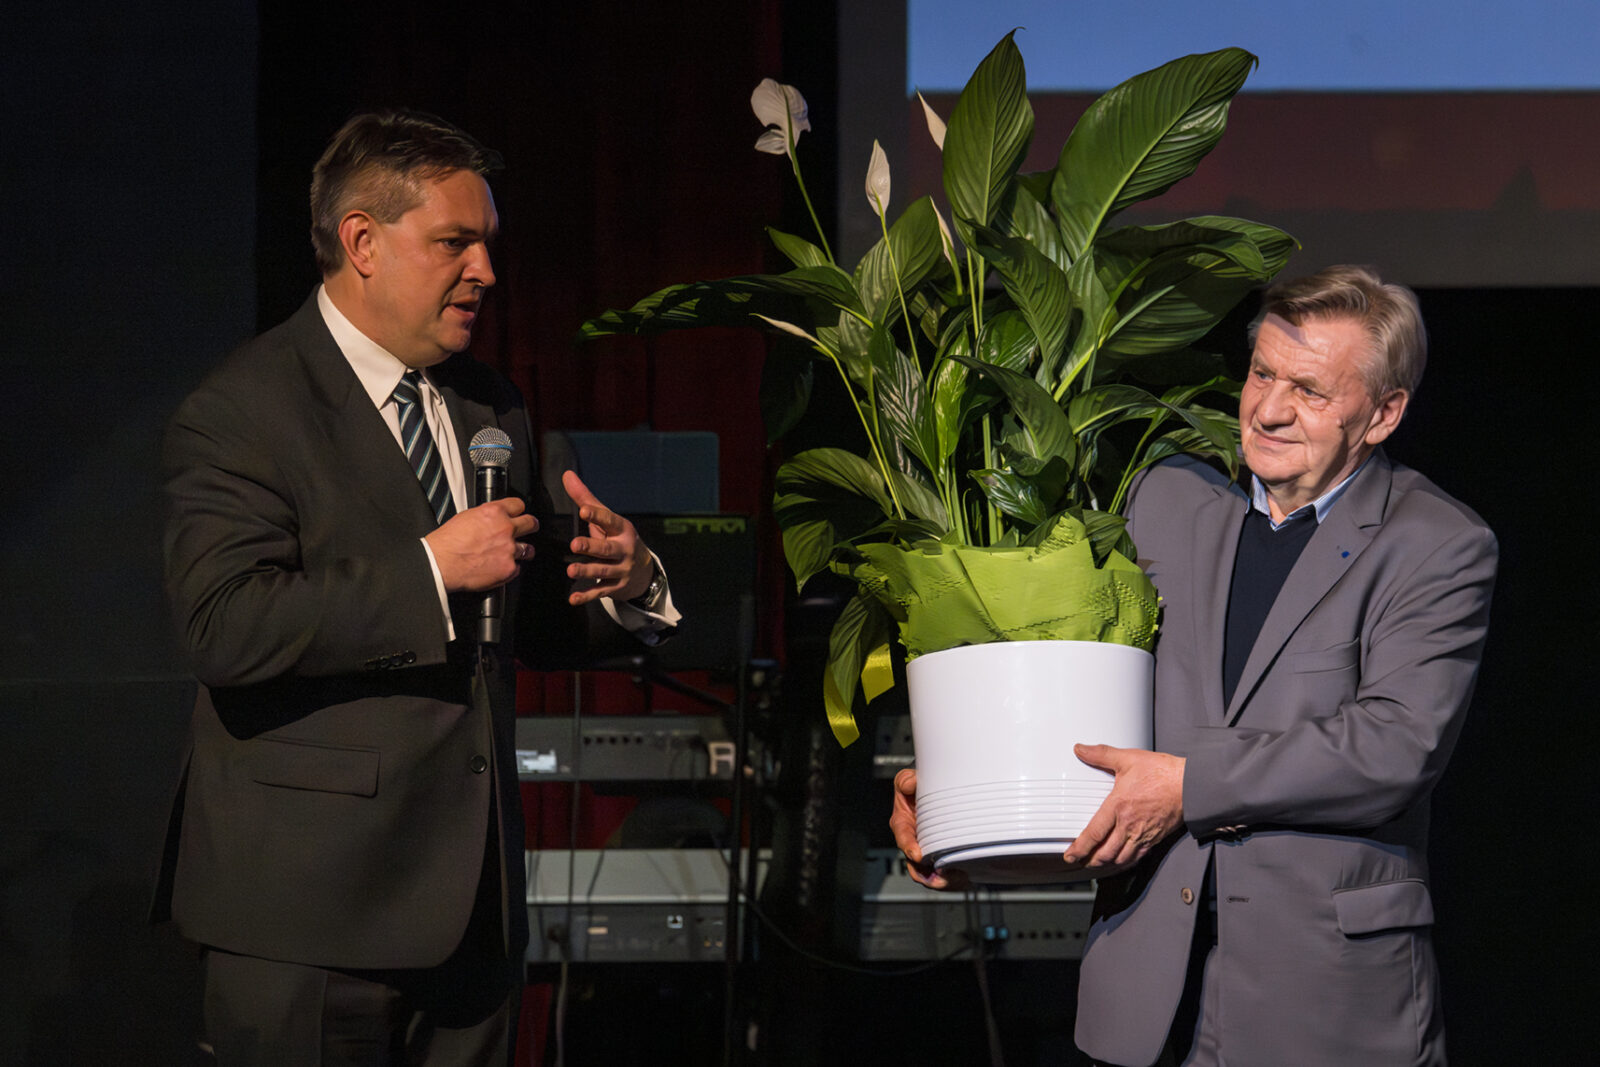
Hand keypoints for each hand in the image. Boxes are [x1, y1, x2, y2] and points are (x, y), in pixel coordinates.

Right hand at [424, 497, 537, 592]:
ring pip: (528, 549)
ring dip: (524, 550)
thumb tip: (492, 519)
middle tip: (530, 529)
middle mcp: (505, 529)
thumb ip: (486, 516)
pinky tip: (500, 568)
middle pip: (531, 523)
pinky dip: (510, 569)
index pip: (518, 504)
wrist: (441, 563)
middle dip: (531, 526)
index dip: (518, 510)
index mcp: (494, 513)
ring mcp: (509, 549)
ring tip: (518, 553)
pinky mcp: (509, 568)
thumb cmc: (447, 543)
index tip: (519, 514)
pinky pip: (517, 568)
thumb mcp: (466, 516)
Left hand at [562, 470, 651, 604]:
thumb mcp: (607, 520)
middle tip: (575, 544)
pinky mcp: (616, 587)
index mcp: (622, 530)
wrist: (643, 571)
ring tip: (571, 570)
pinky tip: (573, 599)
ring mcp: (621, 570)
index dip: (597, 516)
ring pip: (602, 571)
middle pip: (607, 549)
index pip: (610, 521)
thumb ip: (586, 499)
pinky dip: (586, 596)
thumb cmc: (618, 539)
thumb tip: (567, 475)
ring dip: (587, 571)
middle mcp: (624, 550)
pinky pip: (600, 591)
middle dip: (591, 547)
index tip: (584, 510)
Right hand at [889, 768, 965, 890]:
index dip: (909, 847)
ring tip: (957, 879)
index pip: (903, 838)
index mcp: (902, 824)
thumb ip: (906, 780)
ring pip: (930, 875)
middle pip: (916, 865)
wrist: (937, 795)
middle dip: (927, 874)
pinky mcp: (940, 860)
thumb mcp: (909, 781)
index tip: (917, 855)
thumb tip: (911, 783)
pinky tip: (963, 878)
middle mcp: (913, 842)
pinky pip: (944, 875)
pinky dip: (952, 880)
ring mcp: (926, 852)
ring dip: (941, 880)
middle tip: (941, 877)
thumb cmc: (920, 790)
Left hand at [1061, 745, 1185, 871]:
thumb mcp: (1128, 758)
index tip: (1070, 855)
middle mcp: (1129, 825)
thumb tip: (1081, 749)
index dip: (1080, 848)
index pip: (1093, 834)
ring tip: (1097, 864)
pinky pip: (1137, 857)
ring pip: (1121, 858)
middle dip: (1090, 861)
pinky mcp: (1155, 838)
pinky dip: (1125, 863)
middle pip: (1105, 853)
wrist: (1190, 785)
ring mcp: (1143, 834)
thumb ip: (1101, 754)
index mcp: (1118, 807)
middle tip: (1080, 862)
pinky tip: (1121, 861)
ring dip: (1106, 864)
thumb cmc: (1162, 772)